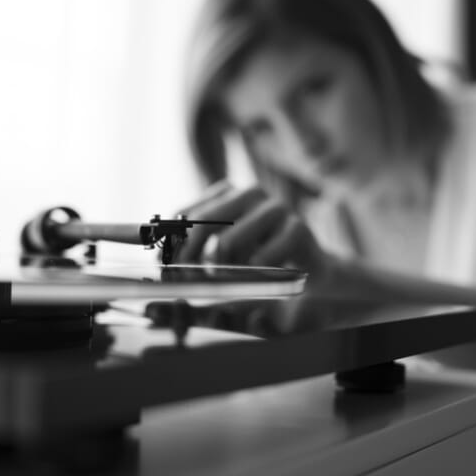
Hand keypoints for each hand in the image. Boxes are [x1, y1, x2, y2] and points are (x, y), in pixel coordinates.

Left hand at [176, 183, 329, 278]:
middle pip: (202, 223)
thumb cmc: (261, 262)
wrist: (313, 273)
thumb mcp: (224, 256)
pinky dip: (251, 277)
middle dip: (190, 257)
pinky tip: (259, 279)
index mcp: (227, 193)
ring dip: (221, 270)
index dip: (170, 244)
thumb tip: (162, 264)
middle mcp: (250, 193)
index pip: (184, 213)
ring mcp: (275, 207)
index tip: (163, 268)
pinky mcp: (297, 227)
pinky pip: (260, 259)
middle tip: (189, 281)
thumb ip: (196, 253)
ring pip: (229, 241)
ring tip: (228, 281)